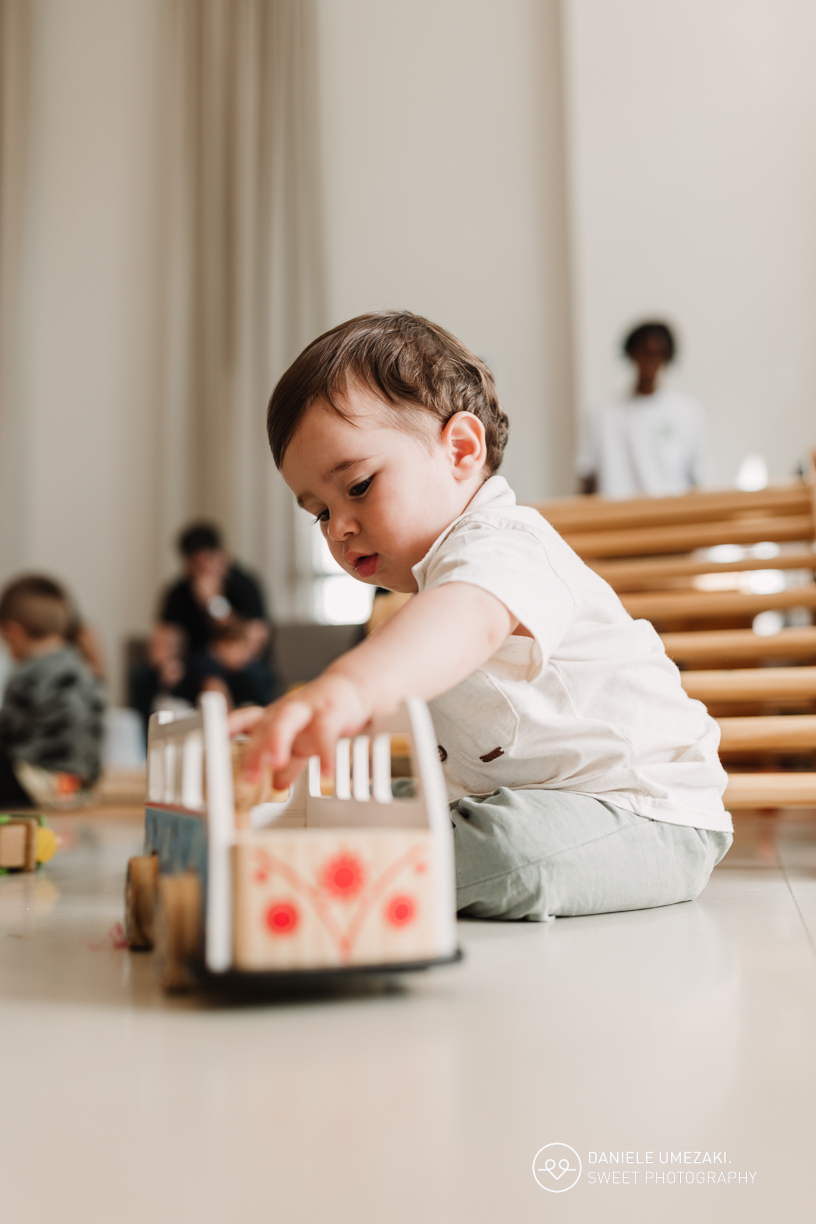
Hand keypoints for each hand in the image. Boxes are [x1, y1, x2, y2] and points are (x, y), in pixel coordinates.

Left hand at [229, 673, 373, 788]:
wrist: (351, 690)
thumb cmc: (319, 714)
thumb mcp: (300, 740)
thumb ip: (289, 763)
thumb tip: (276, 786)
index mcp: (272, 719)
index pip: (242, 722)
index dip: (224, 733)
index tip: (208, 749)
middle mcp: (285, 711)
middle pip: (262, 725)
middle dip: (252, 750)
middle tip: (248, 776)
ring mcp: (307, 709)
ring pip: (286, 720)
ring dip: (278, 741)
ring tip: (276, 764)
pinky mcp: (332, 712)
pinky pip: (326, 733)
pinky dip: (325, 755)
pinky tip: (326, 774)